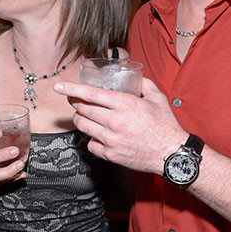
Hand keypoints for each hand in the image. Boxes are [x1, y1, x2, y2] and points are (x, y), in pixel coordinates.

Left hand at [54, 78, 186, 173]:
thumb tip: (135, 77)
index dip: (72, 89)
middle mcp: (115, 121)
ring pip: (83, 126)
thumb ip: (144, 85)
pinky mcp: (111, 154)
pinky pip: (90, 144)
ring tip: (84, 116)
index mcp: (125, 104)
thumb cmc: (165, 126)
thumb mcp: (158, 98)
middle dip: (76, 103)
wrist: (171, 154)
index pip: (91, 94)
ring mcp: (111, 139)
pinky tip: (98, 135)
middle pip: (83, 109)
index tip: (59, 87)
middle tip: (76, 101)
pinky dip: (91, 139)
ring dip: (80, 119)